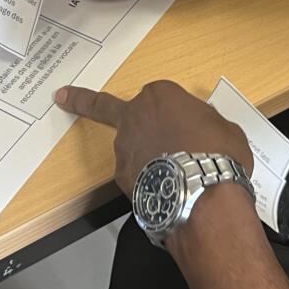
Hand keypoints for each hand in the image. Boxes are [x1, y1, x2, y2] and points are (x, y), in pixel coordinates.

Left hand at [55, 80, 254, 197]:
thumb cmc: (218, 154)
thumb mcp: (224, 128)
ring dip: (140, 156)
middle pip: (111, 108)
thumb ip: (204, 123)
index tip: (180, 121)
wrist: (201, 193)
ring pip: (127, 147)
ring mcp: (124, 146)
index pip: (159, 96)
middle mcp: (135, 115)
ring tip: (172, 176)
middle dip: (84, 101)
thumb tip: (199, 133)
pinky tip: (165, 191)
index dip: (171, 110)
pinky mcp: (121, 175)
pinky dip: (143, 180)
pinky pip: (133, 174)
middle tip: (63, 96)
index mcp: (161, 95)